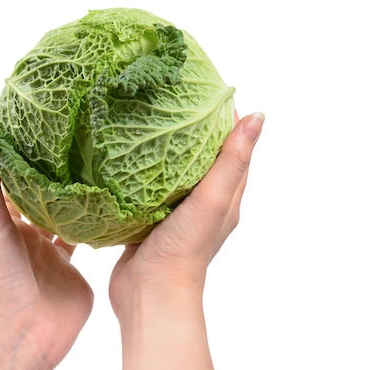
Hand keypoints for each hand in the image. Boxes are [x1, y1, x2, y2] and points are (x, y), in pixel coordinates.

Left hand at [0, 148, 93, 369]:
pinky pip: (87, 242)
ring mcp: (53, 254)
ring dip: (79, 200)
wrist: (24, 328)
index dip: (24, 162)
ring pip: (68, 219)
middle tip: (75, 148)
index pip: (16, 185)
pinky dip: (97, 226)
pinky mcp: (75, 270)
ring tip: (96, 172)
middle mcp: (31, 236)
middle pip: (45, 200)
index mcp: (9, 224)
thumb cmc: (1, 279)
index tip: (38, 135)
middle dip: (56, 178)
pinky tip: (109, 207)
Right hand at [108, 112, 263, 369]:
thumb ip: (232, 160)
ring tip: (150, 120)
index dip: (227, 120)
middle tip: (175, 99)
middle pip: (205, 158)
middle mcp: (204, 204)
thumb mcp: (213, 199)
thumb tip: (258, 117)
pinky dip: (145, 171)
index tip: (211, 91)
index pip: (235, 150)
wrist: (150, 293)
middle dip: (195, 130)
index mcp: (226, 197)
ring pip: (175, 173)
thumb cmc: (185, 250)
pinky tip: (127, 156)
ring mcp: (177, 213)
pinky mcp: (151, 219)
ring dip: (168, 150)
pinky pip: (150, 188)